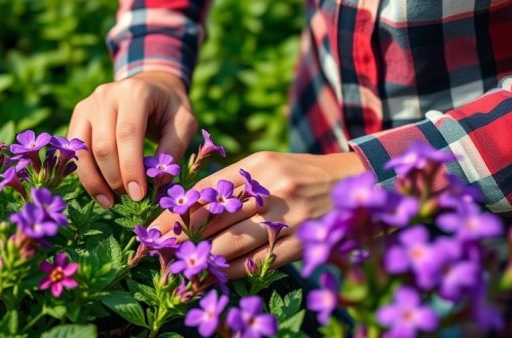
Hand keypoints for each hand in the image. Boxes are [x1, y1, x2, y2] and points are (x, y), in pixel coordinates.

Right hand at [68, 71, 196, 207]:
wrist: (152, 86)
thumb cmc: (171, 107)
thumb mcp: (185, 122)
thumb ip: (174, 149)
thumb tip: (158, 181)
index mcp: (135, 92)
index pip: (128, 134)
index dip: (131, 167)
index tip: (139, 195)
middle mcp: (106, 95)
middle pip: (103, 145)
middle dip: (115, 178)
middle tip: (132, 198)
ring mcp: (88, 105)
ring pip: (83, 151)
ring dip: (95, 182)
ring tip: (112, 202)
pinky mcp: (79, 116)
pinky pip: (76, 151)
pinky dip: (86, 175)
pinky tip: (101, 193)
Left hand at [151, 151, 364, 278]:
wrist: (357, 180)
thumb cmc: (303, 173)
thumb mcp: (269, 166)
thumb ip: (235, 184)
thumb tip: (193, 208)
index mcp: (258, 166)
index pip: (206, 192)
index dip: (176, 214)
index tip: (155, 230)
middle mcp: (270, 189)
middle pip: (215, 220)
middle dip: (182, 240)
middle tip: (158, 254)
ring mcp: (288, 217)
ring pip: (233, 244)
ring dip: (203, 261)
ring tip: (180, 271)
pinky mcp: (302, 242)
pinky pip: (260, 262)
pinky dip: (234, 272)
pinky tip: (216, 278)